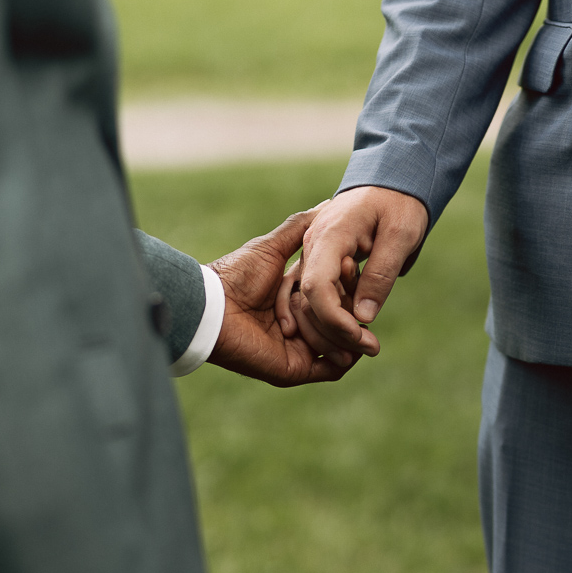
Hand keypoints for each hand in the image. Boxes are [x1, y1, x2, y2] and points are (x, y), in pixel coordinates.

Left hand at [208, 207, 358, 386]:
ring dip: (351, 331)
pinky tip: (352, 341)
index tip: (353, 268)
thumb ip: (300, 228)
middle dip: (354, 310)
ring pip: (344, 344)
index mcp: (296, 297)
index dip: (348, 284)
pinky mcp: (298, 368)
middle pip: (344, 320)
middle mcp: (302, 324)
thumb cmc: (237, 274)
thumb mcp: (273, 246)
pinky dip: (347, 357)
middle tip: (357, 298)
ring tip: (351, 319)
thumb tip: (328, 203)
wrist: (214, 306)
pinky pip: (335, 369)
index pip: (336, 294)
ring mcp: (301, 348)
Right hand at [276, 187, 427, 355]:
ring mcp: (310, 253)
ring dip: (332, 327)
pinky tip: (355, 326)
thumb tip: (363, 317)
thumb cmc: (400, 202)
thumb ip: (380, 275)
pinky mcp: (318, 260)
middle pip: (308, 301)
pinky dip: (332, 314)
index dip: (335, 321)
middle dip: (335, 331)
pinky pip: (315, 294)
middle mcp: (311, 246)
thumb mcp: (400, 235)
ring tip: (365, 344)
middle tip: (370, 349)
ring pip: (307, 301)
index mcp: (328, 236)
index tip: (361, 339)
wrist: (392, 177)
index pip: (317, 289)